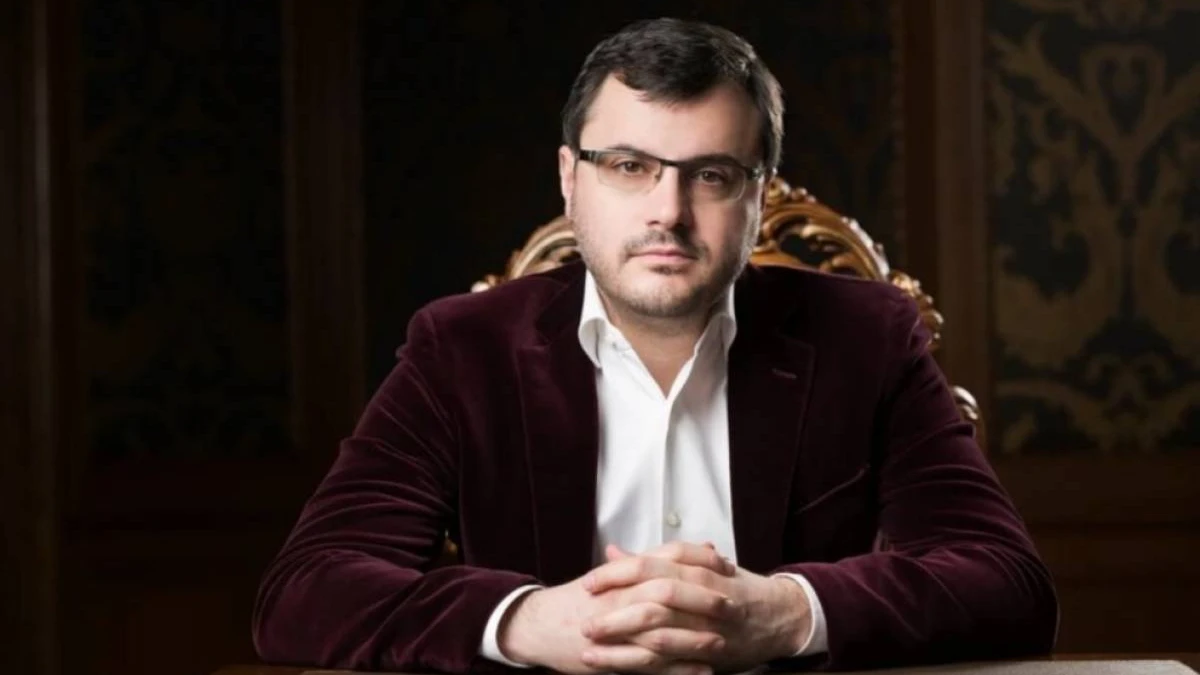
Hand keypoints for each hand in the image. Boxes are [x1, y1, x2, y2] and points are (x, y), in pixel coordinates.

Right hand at [498, 542, 738, 674]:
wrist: (538, 625)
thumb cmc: (579, 600)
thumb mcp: (614, 575)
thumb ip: (651, 563)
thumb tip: (697, 550)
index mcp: (622, 574)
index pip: (666, 558)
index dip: (698, 561)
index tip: (725, 567)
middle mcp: (619, 597)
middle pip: (667, 593)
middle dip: (702, 600)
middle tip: (732, 604)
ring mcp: (614, 628)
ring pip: (660, 631)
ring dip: (694, 637)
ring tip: (721, 641)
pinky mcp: (611, 657)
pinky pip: (650, 665)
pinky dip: (678, 669)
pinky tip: (702, 671)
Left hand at [582, 543, 813, 673]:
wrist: (780, 617)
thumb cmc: (734, 587)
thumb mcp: (699, 566)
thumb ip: (655, 561)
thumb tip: (613, 551)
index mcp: (701, 568)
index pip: (654, 563)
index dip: (619, 572)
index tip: (590, 581)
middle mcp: (707, 595)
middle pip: (656, 594)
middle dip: (617, 605)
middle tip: (585, 614)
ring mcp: (710, 626)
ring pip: (663, 630)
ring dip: (622, 637)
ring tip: (589, 643)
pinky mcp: (710, 653)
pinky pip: (672, 660)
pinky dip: (641, 662)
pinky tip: (613, 665)